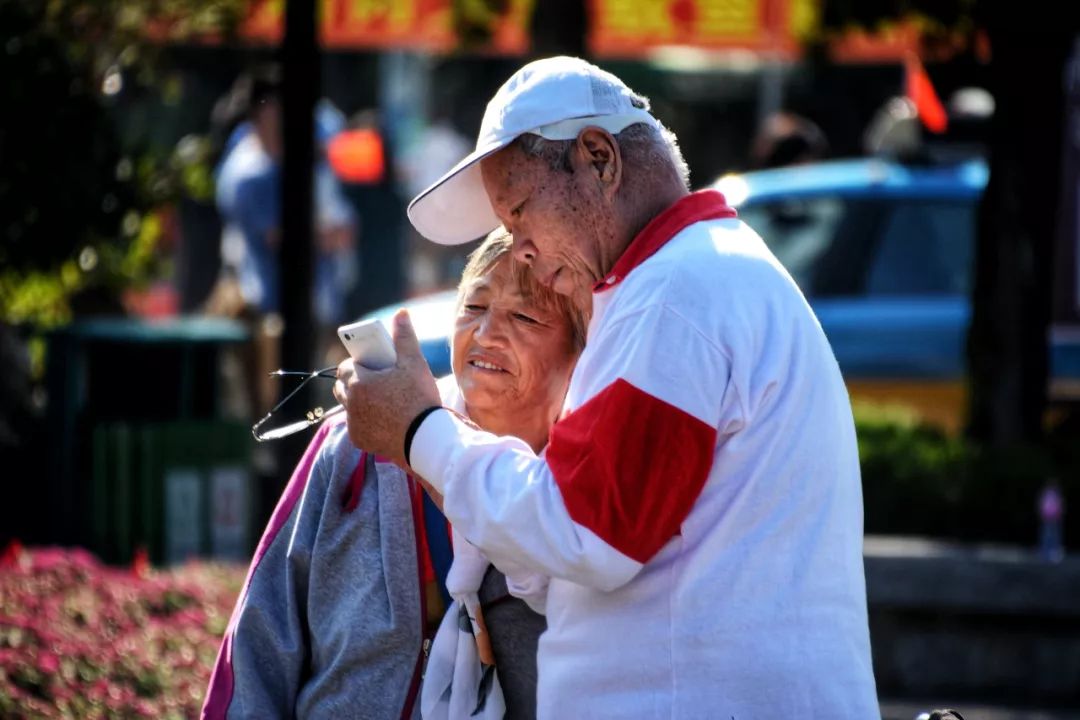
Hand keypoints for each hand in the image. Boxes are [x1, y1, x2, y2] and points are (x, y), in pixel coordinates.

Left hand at [333, 310, 439, 465]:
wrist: (425, 437)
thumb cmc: (419, 397)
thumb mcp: (413, 363)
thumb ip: (404, 337)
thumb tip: (401, 314)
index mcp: (357, 382)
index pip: (345, 367)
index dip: (358, 364)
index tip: (372, 365)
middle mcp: (350, 404)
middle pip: (343, 387)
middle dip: (354, 382)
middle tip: (376, 381)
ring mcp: (354, 424)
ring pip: (349, 407)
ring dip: (359, 402)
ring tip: (381, 400)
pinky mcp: (360, 440)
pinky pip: (358, 426)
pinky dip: (367, 422)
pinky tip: (384, 420)